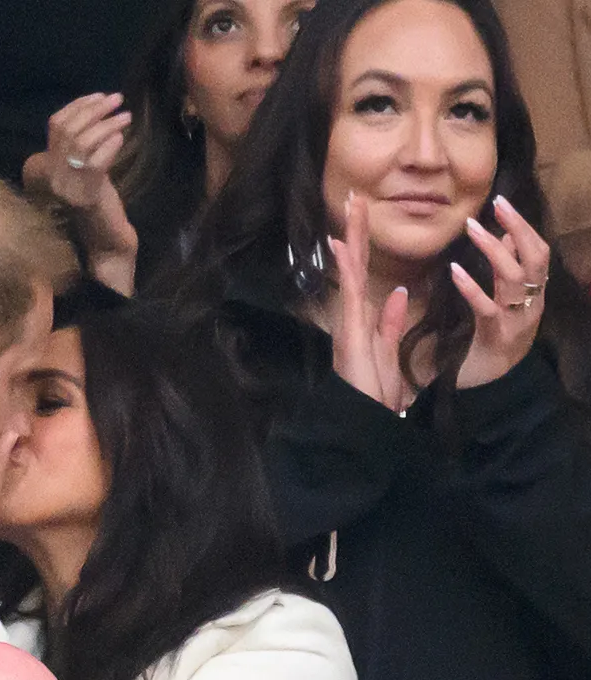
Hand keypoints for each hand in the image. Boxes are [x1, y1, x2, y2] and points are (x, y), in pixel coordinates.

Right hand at [24, 93, 137, 296]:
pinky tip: (121, 139)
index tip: (100, 95)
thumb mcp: (86, 169)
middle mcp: (53, 177)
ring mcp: (67, 187)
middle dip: (95, 109)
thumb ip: (83, 146)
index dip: (78, 105)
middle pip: (68, 130)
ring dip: (106, 124)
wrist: (106, 241)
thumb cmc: (100, 204)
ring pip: (81, 142)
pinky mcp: (85, 196)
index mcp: (49, 167)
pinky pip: (95, 161)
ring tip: (126, 116)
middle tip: (117, 99)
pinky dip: (110, 145)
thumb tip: (97, 111)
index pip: (56, 124)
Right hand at [327, 194, 409, 410]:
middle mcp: (353, 316)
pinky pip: (351, 292)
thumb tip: (400, 294)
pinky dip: (347, 267)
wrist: (363, 419)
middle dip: (356, 231)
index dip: (364, 245)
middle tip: (355, 197)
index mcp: (365, 319)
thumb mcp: (390, 353)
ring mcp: (350, 321)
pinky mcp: (350, 330)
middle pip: (355, 265)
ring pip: (352, 271)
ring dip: (351, 238)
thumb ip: (392, 324)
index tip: (363, 217)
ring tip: (353, 206)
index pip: (365, 274)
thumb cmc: (374, 396)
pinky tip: (344, 243)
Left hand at [453, 195, 549, 387]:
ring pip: (513, 278)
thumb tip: (506, 235)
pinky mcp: (496, 336)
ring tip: (472, 229)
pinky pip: (486, 308)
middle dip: (518, 227)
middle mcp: (532, 304)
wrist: (492, 388)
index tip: (504, 204)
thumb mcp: (505, 303)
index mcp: (536, 295)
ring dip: (492, 250)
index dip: (525, 226)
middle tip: (496, 205)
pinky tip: (456, 270)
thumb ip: (507, 272)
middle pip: (534, 259)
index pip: (539, 253)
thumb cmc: (495, 343)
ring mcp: (517, 321)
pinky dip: (471, 287)